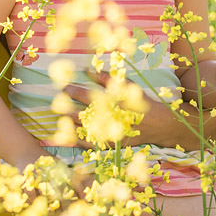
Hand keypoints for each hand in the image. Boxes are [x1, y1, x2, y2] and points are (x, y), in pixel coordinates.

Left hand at [64, 71, 184, 148]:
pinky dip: (76, 143)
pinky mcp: (110, 145)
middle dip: (67, 108)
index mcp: (111, 102)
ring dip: (68, 128)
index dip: (74, 90)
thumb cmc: (142, 102)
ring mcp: (109, 134)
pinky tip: (65, 140)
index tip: (64, 87)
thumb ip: (107, 78)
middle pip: (81, 115)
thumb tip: (88, 70)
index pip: (87, 95)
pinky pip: (89, 145)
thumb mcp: (127, 86)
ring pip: (83, 132)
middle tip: (57, 104)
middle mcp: (109, 119)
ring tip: (56, 125)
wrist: (160, 125)